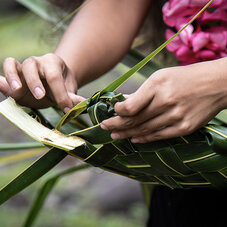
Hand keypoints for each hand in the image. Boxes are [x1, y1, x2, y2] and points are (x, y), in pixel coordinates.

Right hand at [0, 53, 84, 111]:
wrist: (53, 81)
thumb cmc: (60, 86)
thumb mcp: (68, 90)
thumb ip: (72, 97)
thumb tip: (83, 103)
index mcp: (53, 63)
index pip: (54, 77)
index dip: (60, 94)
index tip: (66, 109)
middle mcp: (37, 62)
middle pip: (31, 66)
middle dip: (35, 82)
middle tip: (40, 96)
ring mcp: (23, 67)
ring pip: (13, 64)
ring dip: (13, 77)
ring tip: (16, 90)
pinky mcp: (13, 75)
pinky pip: (5, 72)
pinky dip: (2, 79)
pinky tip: (1, 86)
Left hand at [101, 59, 226, 142]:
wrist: (216, 84)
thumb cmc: (186, 77)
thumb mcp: (161, 77)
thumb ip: (142, 92)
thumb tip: (125, 101)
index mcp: (158, 85)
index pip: (131, 106)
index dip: (118, 112)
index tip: (112, 112)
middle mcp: (166, 102)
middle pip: (135, 120)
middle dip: (117, 125)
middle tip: (105, 127)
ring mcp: (176, 117)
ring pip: (145, 130)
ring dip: (128, 134)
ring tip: (115, 136)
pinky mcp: (184, 128)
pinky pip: (159, 136)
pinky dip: (145, 139)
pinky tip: (135, 140)